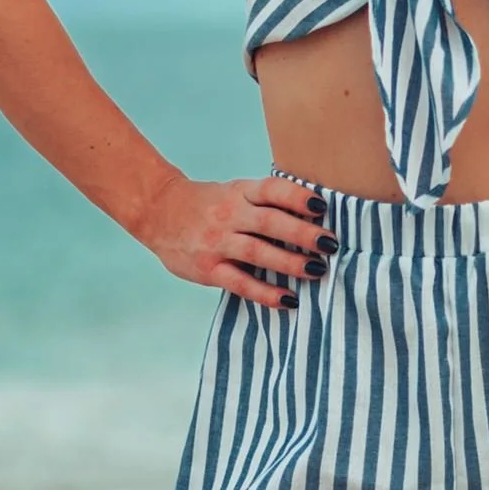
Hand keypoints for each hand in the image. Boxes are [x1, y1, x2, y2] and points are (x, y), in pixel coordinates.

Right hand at [134, 173, 339, 309]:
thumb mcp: (234, 191)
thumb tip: (314, 213)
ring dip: (290, 263)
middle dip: (303, 234)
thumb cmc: (209, 204)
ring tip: (317, 270)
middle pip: (270, 222)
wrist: (158, 212)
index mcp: (239, 191)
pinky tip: (288, 299)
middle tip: (330, 244)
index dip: (297, 197)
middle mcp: (229, 214)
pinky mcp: (208, 269)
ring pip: (257, 252)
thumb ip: (265, 201)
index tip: (322, 206)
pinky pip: (240, 283)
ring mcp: (217, 242)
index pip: (271, 190)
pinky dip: (265, 292)